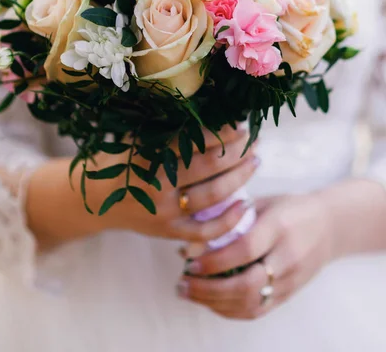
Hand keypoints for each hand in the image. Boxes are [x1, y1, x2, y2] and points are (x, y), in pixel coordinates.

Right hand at [27, 125, 257, 248]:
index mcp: (149, 155)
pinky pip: (205, 231)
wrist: (97, 200)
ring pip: (213, 196)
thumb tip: (211, 111)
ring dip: (240, 177)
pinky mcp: (168, 233)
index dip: (223, 133)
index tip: (240, 125)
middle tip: (255, 142)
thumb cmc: (123, 161)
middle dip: (238, 152)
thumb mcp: (138, 139)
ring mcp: (164, 212)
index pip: (195, 141)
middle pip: (209, 166)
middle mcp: (157, 184)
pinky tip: (245, 204)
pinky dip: (228, 220)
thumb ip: (167, 128)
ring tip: (255, 162)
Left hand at [177, 193, 332, 319]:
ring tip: (188, 293)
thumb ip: (233, 217)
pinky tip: (210, 302)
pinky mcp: (290, 294)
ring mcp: (292, 279)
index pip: (245, 249)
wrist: (330, 225)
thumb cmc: (290, 208)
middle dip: (209, 289)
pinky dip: (229, 310)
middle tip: (182, 283)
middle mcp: (288, 256)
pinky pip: (258, 310)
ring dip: (214, 303)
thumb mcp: (264, 201)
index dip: (214, 260)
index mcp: (280, 227)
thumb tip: (194, 235)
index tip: (189, 260)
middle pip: (247, 284)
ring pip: (251, 303)